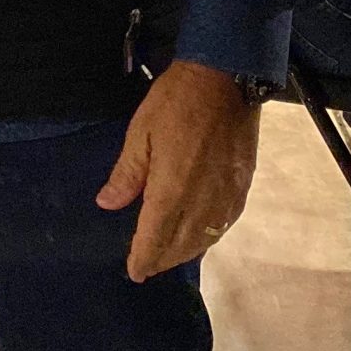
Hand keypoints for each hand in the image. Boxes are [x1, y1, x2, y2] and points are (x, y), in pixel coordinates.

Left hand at [95, 61, 262, 281]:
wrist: (227, 78)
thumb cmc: (176, 102)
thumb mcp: (140, 132)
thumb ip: (127, 174)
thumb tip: (107, 204)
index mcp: (172, 190)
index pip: (155, 237)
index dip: (143, 258)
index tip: (134, 272)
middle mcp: (202, 202)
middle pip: (180, 245)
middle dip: (162, 259)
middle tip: (146, 266)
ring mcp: (226, 197)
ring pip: (204, 239)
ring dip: (184, 252)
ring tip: (168, 255)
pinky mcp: (242, 187)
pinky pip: (223, 225)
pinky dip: (208, 237)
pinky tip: (199, 236)